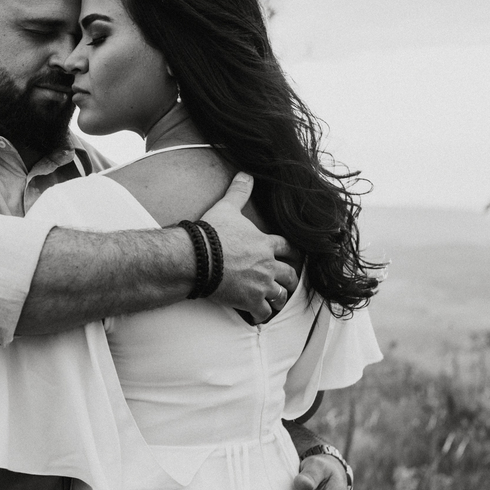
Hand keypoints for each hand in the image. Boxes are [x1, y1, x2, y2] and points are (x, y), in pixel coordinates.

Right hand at [200, 172, 300, 321]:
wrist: (198, 257)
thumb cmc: (212, 233)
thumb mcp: (227, 207)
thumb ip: (239, 191)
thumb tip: (246, 173)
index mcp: (265, 243)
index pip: (287, 247)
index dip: (290, 252)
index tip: (291, 256)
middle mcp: (267, 265)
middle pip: (289, 274)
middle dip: (289, 279)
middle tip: (287, 282)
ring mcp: (261, 284)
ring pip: (280, 295)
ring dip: (278, 298)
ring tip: (274, 301)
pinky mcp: (250, 300)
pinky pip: (263, 313)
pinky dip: (261, 315)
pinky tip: (257, 316)